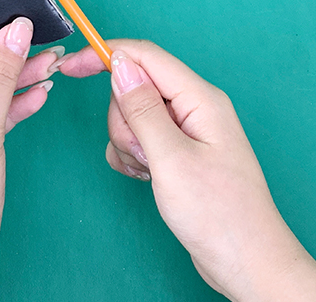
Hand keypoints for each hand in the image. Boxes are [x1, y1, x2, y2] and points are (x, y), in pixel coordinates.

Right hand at [58, 40, 315, 300]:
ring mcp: (187, 131)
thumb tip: (120, 63)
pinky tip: (146, 179)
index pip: (145, 56)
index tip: (70, 66)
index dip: (105, 55)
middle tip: (143, 153)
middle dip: (124, 119)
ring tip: (151, 172)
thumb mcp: (171, 158)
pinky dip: (133, 158)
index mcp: (200, 98)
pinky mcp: (179, 153)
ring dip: (128, 143)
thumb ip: (142, 108)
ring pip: (134, 116)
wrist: (244, 260)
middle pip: (136, 87)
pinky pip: (139, 140)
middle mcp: (194, 108)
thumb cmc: (218, 213)